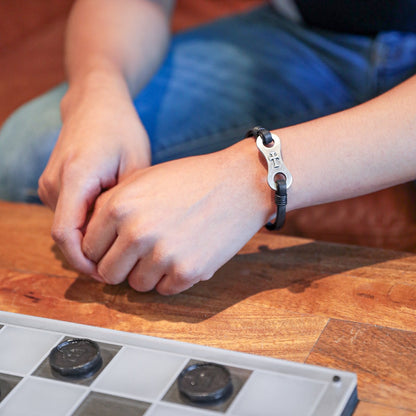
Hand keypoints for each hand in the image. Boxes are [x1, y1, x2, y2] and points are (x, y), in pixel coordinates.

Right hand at [38, 82, 150, 276]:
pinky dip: (86, 226)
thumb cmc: (120, 130)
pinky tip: (111, 225)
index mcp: (75, 177)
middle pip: (65, 236)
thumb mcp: (136, 165)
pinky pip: (67, 215)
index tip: (108, 274)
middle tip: (122, 265)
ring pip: (66, 227)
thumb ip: (126, 205)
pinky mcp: (54, 185)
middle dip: (90, 256)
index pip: (65, 235)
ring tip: (121, 245)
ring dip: (89, 241)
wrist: (96, 103)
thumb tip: (126, 240)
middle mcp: (54, 183)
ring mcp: (50, 184)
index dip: (84, 262)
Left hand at [81, 139, 273, 293]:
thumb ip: (112, 205)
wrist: (238, 184)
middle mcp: (136, 232)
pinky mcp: (187, 271)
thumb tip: (91, 236)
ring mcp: (162, 254)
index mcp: (119, 206)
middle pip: (108, 273)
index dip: (102, 250)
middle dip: (122, 266)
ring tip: (166, 251)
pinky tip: (184, 255)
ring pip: (137, 285)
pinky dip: (172, 278)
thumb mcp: (143, 179)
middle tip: (140, 255)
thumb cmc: (193, 179)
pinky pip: (165, 290)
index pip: (88, 248)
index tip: (116, 248)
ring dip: (148, 273)